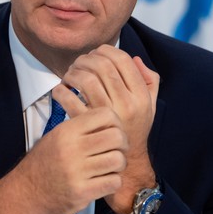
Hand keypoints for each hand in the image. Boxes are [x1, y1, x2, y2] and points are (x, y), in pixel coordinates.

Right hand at [0, 104, 126, 213]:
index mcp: (67, 131)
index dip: (115, 122)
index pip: (106, 115)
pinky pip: (113, 182)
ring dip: (119, 164)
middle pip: (116, 137)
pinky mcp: (82, 192)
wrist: (24, 194)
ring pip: (118, 160)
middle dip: (122, 143)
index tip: (114, 131)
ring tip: (111, 167)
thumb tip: (109, 118)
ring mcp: (77, 172)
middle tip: (118, 150)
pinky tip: (105, 181)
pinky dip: (113, 181)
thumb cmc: (44, 163)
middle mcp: (72, 149)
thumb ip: (80, 127)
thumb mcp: (56, 136)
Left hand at [59, 45, 159, 213]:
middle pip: (103, 66)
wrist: (126, 162)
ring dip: (73, 71)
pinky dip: (61, 89)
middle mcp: (126, 104)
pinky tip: (62, 89)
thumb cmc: (135, 128)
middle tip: (80, 62)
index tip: (97, 53)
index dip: (107, 50)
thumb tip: (135, 59)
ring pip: (86, 79)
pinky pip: (69, 99)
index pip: (123, 60)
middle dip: (87, 58)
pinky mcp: (88, 126)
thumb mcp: (150, 105)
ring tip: (70, 74)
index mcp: (141, 96)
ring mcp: (107, 116)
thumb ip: (149, 80)